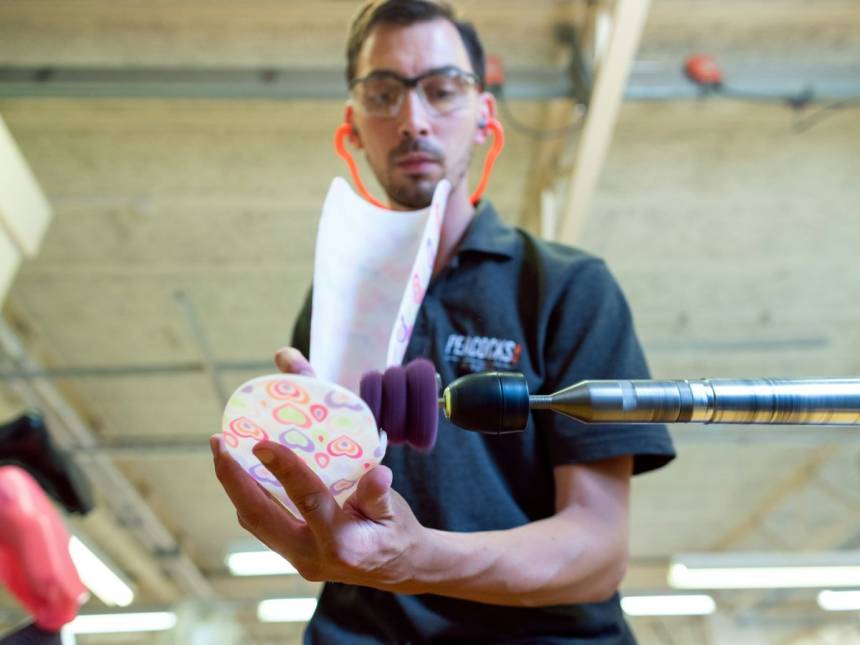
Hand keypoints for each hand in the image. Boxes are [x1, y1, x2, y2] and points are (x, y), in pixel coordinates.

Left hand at [211, 347, 428, 590]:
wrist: (397, 567)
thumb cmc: (396, 531)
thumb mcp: (394, 511)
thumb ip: (379, 494)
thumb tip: (378, 474)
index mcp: (341, 543)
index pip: (307, 500)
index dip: (283, 469)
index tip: (260, 443)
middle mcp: (311, 556)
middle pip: (259, 516)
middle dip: (232, 478)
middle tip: (218, 441)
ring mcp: (297, 559)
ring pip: (253, 522)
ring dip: (234, 486)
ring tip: (223, 450)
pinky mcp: (291, 554)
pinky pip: (261, 525)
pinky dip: (248, 496)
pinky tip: (244, 472)